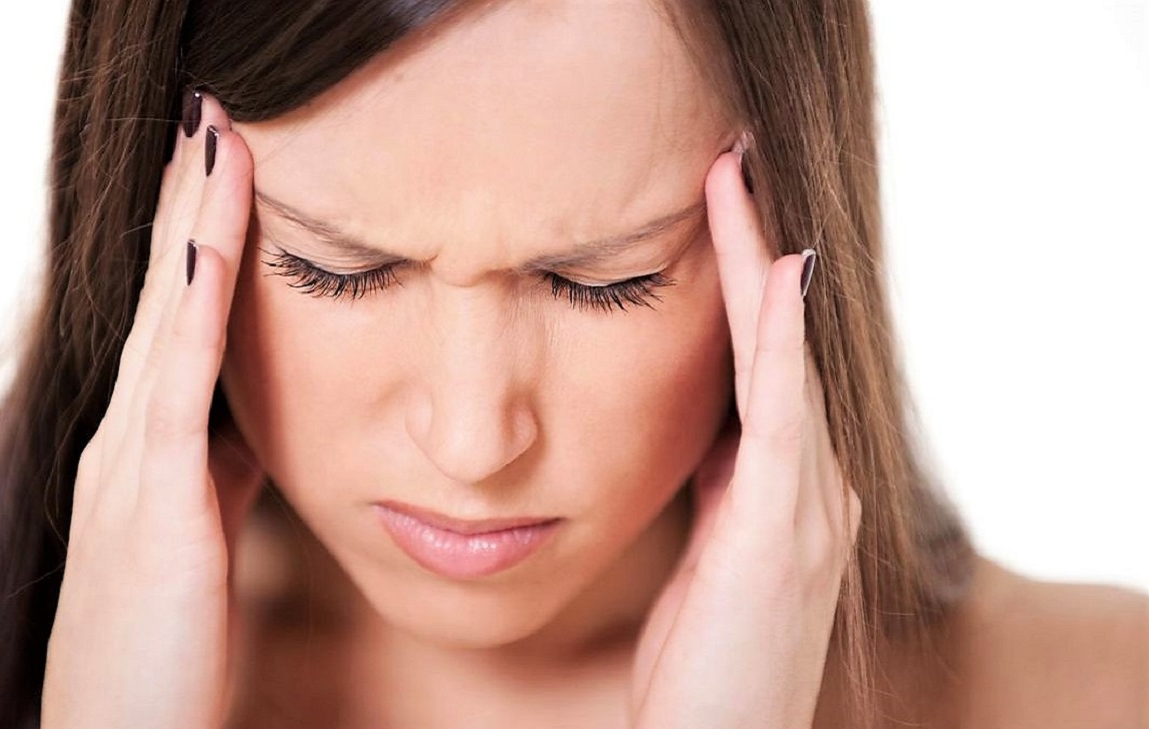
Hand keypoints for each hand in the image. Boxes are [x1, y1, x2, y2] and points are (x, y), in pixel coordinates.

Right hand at [41, 93, 264, 728]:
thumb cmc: (163, 647)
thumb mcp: (197, 539)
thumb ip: (219, 475)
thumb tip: (257, 426)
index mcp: (145, 447)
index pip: (181, 319)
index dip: (202, 241)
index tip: (228, 169)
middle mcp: (125, 439)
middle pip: (169, 298)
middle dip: (191, 207)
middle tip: (213, 118)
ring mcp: (128, 466)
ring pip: (170, 322)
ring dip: (193, 228)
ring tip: (213, 142)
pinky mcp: (150, 507)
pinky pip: (177, 390)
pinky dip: (193, 313)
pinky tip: (214, 251)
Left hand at [629, 135, 862, 728]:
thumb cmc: (708, 663)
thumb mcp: (709, 558)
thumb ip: (719, 491)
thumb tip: (709, 435)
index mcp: (781, 488)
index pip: (759, 362)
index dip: (739, 284)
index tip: (713, 213)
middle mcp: (810, 482)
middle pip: (779, 341)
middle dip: (752, 250)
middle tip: (728, 162)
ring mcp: (808, 502)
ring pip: (784, 356)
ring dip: (760, 266)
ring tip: (735, 183)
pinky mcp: (785, 526)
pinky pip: (784, 411)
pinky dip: (785, 338)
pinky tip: (780, 273)